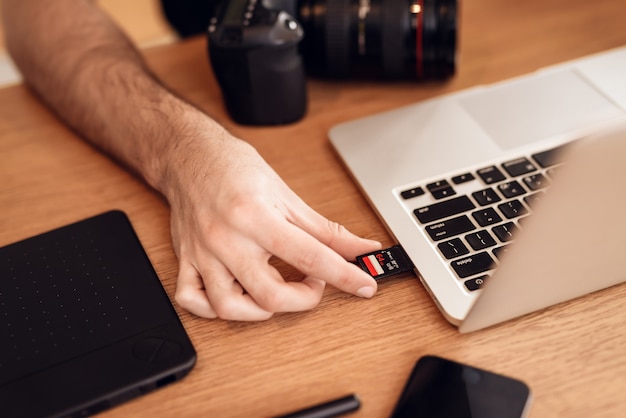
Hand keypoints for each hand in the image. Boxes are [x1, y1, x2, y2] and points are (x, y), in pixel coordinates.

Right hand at [164, 127, 380, 319]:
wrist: (190, 155)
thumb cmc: (236, 169)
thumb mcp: (287, 195)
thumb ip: (325, 230)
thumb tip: (360, 248)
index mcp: (256, 216)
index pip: (309, 256)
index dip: (344, 275)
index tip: (365, 285)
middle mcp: (227, 238)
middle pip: (269, 294)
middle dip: (304, 299)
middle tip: (315, 282)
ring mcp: (203, 253)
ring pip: (228, 307)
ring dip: (261, 311)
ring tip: (276, 294)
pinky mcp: (186, 260)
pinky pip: (191, 300)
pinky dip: (213, 310)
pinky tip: (237, 297)